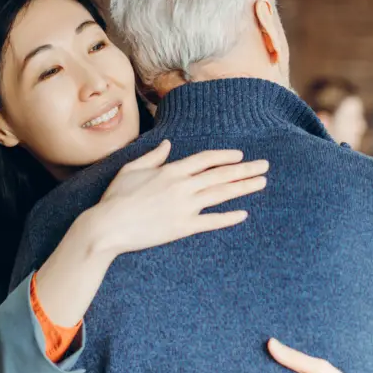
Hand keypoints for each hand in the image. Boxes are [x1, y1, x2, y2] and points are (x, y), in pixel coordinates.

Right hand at [90, 140, 268, 256]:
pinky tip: (243, 214)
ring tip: (262, 182)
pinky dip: (228, 217)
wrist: (107, 226)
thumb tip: (167, 145)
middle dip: (245, 169)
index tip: (240, 155)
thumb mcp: (131, 170)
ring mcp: (184, 207)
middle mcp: (182, 186)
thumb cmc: (115, 198)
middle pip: (221, 174)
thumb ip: (153, 157)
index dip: (225, 156)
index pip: (205, 159)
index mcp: (170, 171)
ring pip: (221, 194)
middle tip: (265, 166)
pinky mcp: (183, 227)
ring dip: (244, 187)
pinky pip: (211, 221)